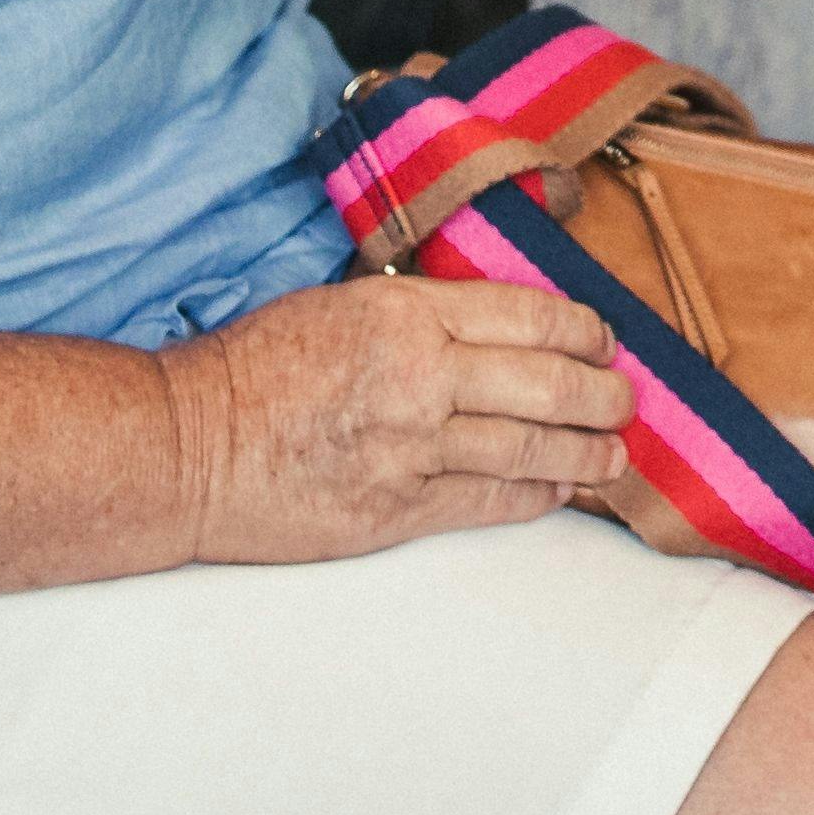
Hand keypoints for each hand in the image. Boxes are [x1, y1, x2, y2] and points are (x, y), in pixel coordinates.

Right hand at [164, 271, 631, 559]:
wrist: (188, 446)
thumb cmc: (254, 367)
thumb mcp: (340, 303)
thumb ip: (416, 310)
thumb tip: (492, 321)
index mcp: (404, 311)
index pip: (527, 315)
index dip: (582, 331)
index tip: (603, 340)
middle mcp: (418, 375)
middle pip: (547, 382)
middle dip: (602, 393)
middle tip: (626, 399)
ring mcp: (410, 449)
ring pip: (529, 448)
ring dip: (584, 452)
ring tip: (612, 454)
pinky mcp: (395, 511)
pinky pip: (489, 501)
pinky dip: (535, 495)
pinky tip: (558, 490)